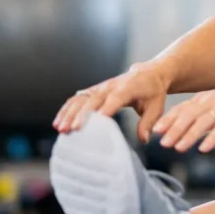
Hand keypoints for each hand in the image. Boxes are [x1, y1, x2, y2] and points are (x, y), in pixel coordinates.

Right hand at [53, 62, 170, 139]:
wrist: (148, 74)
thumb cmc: (153, 92)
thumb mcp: (156, 107)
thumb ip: (148, 122)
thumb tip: (144, 139)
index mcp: (127, 88)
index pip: (114, 99)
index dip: (104, 110)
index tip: (95, 123)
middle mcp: (110, 87)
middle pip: (93, 100)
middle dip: (81, 115)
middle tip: (71, 130)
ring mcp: (100, 88)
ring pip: (81, 99)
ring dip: (69, 113)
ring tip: (60, 128)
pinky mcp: (93, 90)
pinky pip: (77, 99)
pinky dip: (67, 109)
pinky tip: (58, 122)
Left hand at [149, 82, 214, 152]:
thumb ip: (201, 118)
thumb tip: (182, 132)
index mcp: (204, 99)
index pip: (181, 109)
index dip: (168, 120)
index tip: (154, 133)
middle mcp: (211, 101)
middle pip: (188, 115)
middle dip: (174, 129)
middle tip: (162, 143)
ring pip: (203, 122)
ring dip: (189, 135)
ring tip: (179, 148)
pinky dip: (212, 138)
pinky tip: (204, 149)